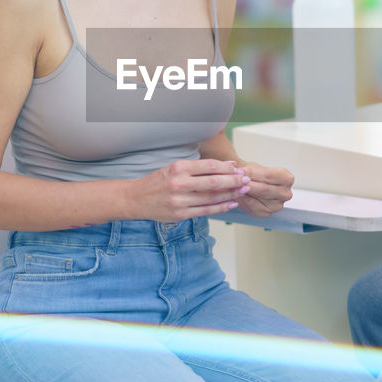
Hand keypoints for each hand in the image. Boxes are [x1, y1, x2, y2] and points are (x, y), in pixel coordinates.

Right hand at [131, 159, 249, 220]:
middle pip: (213, 183)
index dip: (226, 168)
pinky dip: (220, 207)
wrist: (136, 199)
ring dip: (230, 195)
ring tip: (242, 191)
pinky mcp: (180, 214)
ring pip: (211, 198)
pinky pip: (205, 211)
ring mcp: (180, 201)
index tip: (238, 169)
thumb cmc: (157, 182)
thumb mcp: (173, 168)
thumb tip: (225, 166)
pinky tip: (231, 204)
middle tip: (246, 180)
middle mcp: (179, 184)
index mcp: (178, 168)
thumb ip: (197, 168)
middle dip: (233, 181)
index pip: (208, 166)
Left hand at [234, 161, 293, 218]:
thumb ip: (248, 171)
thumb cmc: (254, 174)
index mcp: (287, 179)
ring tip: (234, 187)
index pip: (268, 176)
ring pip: (258, 199)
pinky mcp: (267, 213)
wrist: (251, 183)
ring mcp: (278, 206)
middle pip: (264, 189)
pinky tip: (238, 195)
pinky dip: (243, 200)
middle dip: (247, 184)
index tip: (240, 171)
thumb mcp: (252, 167)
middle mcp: (286, 194)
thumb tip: (239, 173)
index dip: (253, 173)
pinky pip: (252, 207)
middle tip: (235, 180)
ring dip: (244, 193)